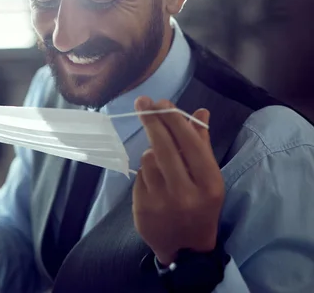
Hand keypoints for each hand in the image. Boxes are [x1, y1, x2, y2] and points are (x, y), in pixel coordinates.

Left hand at [132, 97, 224, 265]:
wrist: (186, 248)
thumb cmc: (200, 206)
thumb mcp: (209, 179)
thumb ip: (202, 145)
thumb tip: (200, 112)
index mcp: (209, 184)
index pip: (190, 144)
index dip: (174, 120)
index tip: (162, 102)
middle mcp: (186, 193)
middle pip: (165, 147)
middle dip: (153, 121)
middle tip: (142, 102)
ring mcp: (162, 202)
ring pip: (148, 159)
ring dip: (151, 152)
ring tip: (160, 160)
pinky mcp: (142, 208)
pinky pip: (139, 176)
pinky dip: (145, 171)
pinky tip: (154, 180)